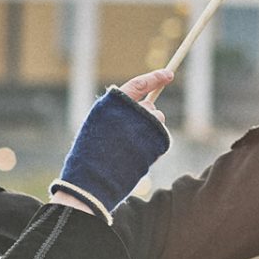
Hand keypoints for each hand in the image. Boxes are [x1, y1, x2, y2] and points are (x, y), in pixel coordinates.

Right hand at [54, 71, 173, 217]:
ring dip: (152, 129)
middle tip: (136, 131)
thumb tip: (145, 107)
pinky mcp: (155, 144)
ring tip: (132, 148)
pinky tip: (139, 157)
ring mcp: (144, 128)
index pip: (138, 84)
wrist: (91, 184)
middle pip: (150, 105)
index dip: (154, 78)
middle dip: (147, 115)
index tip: (168, 75)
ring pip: (158, 120)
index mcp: (111, 105)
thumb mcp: (99, 128)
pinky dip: (154, 145)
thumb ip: (120, 115)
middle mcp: (130, 113)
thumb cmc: (90, 158)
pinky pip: (162, 137)